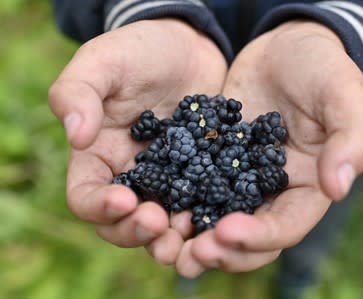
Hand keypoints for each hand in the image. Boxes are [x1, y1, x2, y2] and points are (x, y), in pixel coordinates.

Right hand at [48, 19, 226, 263]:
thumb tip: (76, 135)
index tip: (124, 201)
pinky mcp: (201, 176)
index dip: (99, 207)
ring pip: (164, 224)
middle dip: (139, 230)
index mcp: (98, 157)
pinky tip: (221, 216)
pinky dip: (208, 216)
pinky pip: (202, 204)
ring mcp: (168, 181)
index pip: (86, 197)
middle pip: (124, 223)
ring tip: (189, 233)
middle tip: (161, 226)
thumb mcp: (103, 61)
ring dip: (173, 237)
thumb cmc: (139, 51)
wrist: (188, 48)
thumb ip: (79, 92)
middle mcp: (131, 177)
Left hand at [175, 21, 362, 275]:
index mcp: (308, 187)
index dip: (259, 236)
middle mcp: (271, 191)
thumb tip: (337, 188)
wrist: (286, 49)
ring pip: (216, 219)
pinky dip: (175, 200)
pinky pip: (192, 185)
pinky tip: (151, 204)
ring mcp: (238, 176)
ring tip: (164, 243)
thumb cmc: (323, 68)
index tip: (226, 231)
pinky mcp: (212, 158)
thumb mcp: (345, 95)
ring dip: (192, 237)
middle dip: (222, 250)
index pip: (286, 225)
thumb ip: (351, 139)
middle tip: (191, 254)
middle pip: (249, 237)